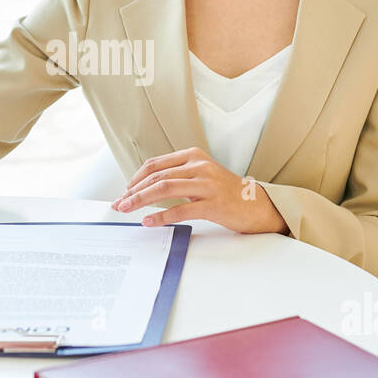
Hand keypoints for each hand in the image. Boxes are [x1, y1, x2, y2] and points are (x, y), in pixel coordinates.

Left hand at [110, 146, 287, 234]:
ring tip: (127, 209)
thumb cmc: (226, 192)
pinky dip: (161, 216)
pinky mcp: (213, 203)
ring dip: (141, 200)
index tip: (124, 191)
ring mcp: (207, 184)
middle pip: (157, 175)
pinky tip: (148, 222)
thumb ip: (179, 175)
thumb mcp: (202, 175)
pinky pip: (181, 209)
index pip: (156, 164)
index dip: (136, 177)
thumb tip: (146, 187)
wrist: (258, 205)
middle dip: (133, 190)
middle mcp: (200, 166)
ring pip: (165, 188)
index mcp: (194, 155)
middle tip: (119, 203)